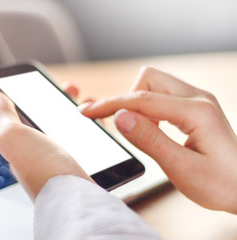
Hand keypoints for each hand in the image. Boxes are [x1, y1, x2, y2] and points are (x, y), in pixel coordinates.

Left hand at [0, 87, 93, 200]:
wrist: (76, 201)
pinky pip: (88, 144)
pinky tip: (101, 126)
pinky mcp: (83, 169)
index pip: (22, 115)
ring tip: (90, 104)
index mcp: (21, 146)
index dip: (31, 95)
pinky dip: (94, 130)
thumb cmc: (43, 171)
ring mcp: (63, 162)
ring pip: (71, 130)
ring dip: (79, 112)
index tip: (45, 81)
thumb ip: (2, 116)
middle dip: (59, 100)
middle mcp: (41, 155)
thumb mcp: (13, 137)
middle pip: (49, 120)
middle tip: (71, 89)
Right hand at [80, 66, 236, 213]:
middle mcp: (197, 98)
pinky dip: (147, 108)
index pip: (141, 99)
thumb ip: (149, 140)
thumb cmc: (221, 184)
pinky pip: (162, 96)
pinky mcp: (195, 107)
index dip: (109, 104)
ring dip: (137, 103)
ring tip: (137, 131)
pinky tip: (148, 128)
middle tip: (116, 126)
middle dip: (126, 99)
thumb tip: (119, 117)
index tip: (86, 112)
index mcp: (196, 111)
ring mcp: (198, 100)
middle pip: (148, 79)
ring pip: (154, 85)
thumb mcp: (182, 168)